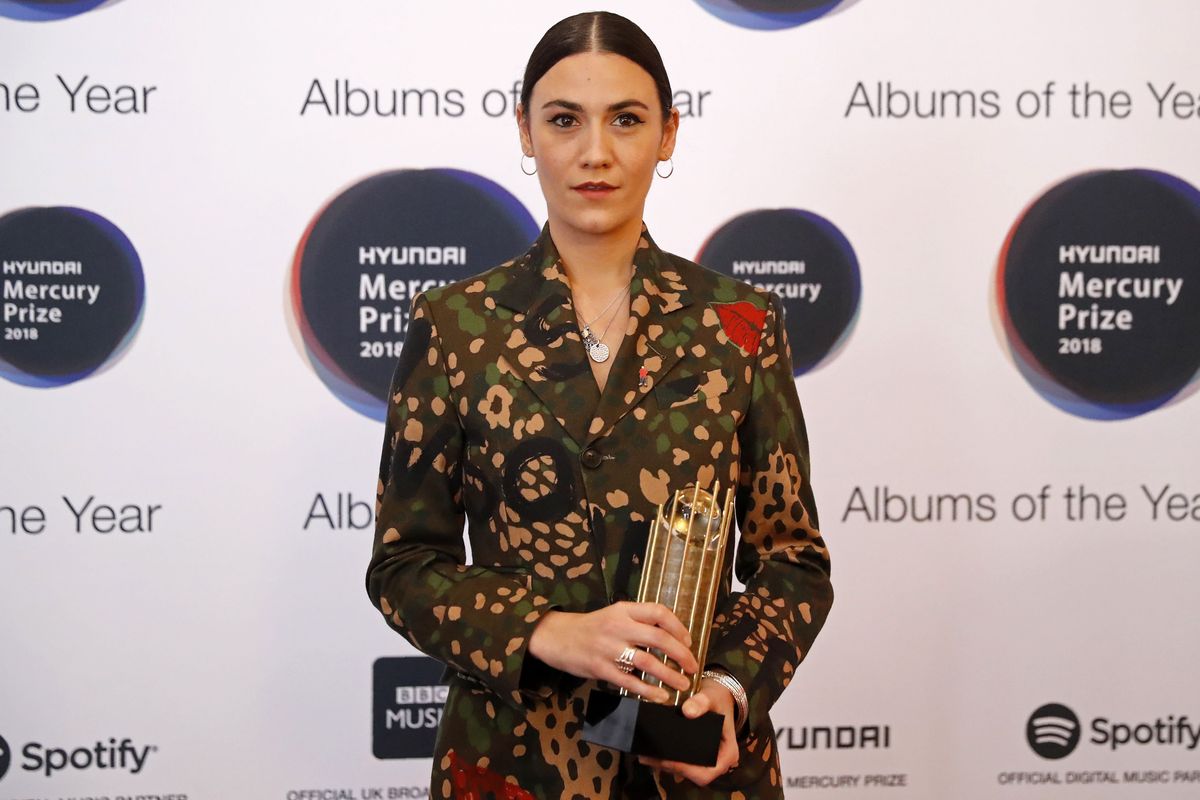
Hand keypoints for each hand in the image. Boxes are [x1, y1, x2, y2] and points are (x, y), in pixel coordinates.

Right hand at [527, 602, 698, 700]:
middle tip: (692, 667)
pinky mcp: (600, 668)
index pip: (658, 612)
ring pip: (647, 661)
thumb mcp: (613, 615)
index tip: (689, 641)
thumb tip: (670, 636)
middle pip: (658, 638)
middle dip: (681, 654)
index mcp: (623, 610)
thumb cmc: (590, 627)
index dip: (679, 627)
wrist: (556, 637)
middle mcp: (618, 626)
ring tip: (683, 684)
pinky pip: (629, 681)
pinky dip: (648, 690)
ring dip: (669, 675)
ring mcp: (608, 648)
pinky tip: (660, 696)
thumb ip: (637, 621)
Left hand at [637, 678, 739, 786]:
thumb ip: (702, 701)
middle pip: (692, 774)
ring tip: (644, 755)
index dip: (687, 770)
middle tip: (649, 757)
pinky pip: (680, 763)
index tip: (668, 759)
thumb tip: (687, 711)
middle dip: (670, 768)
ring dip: (663, 765)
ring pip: (684, 771)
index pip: (707, 773)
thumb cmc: (717, 698)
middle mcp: (717, 762)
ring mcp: (705, 760)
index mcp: (727, 754)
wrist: (715, 694)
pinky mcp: (694, 756)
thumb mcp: (712, 696)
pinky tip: (649, 751)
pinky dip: (665, 759)